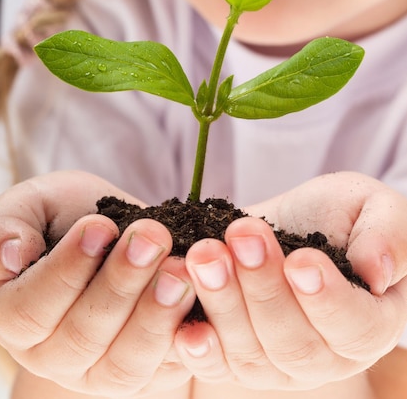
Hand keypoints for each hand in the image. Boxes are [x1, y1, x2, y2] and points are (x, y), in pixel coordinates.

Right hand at [0, 171, 195, 396]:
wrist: (118, 233)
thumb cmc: (67, 216)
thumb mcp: (31, 207)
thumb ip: (6, 226)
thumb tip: (10, 256)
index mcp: (16, 316)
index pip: (31, 309)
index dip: (66, 270)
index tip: (100, 225)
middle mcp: (55, 356)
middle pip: (83, 337)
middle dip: (121, 284)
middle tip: (152, 237)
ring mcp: (103, 371)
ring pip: (126, 363)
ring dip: (156, 316)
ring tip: (180, 270)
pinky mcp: (150, 373)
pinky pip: (170, 368)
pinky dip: (191, 338)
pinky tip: (207, 299)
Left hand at [174, 172, 406, 390]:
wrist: (282, 226)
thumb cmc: (335, 215)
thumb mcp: (372, 205)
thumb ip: (389, 233)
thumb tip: (378, 272)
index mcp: (369, 322)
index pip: (355, 327)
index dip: (327, 299)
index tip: (300, 260)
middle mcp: (325, 356)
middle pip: (294, 343)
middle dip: (263, 288)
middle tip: (240, 237)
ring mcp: (277, 365)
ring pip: (251, 352)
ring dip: (224, 303)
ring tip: (205, 253)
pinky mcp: (235, 359)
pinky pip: (216, 365)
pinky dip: (198, 348)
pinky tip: (184, 326)